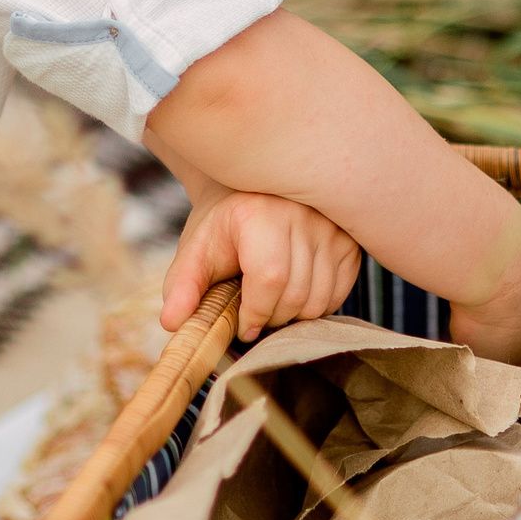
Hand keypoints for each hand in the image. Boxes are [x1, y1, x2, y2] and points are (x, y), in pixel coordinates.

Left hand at [160, 188, 363, 341]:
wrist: (252, 194)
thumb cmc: (222, 228)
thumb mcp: (195, 253)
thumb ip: (181, 287)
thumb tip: (171, 322)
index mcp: (259, 214)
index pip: (270, 278)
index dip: (255, 313)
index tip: (242, 325)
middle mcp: (302, 214)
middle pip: (295, 295)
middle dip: (271, 318)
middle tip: (254, 312)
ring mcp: (330, 227)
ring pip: (318, 301)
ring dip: (293, 316)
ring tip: (273, 301)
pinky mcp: (349, 241)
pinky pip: (337, 294)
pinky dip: (316, 306)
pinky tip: (295, 292)